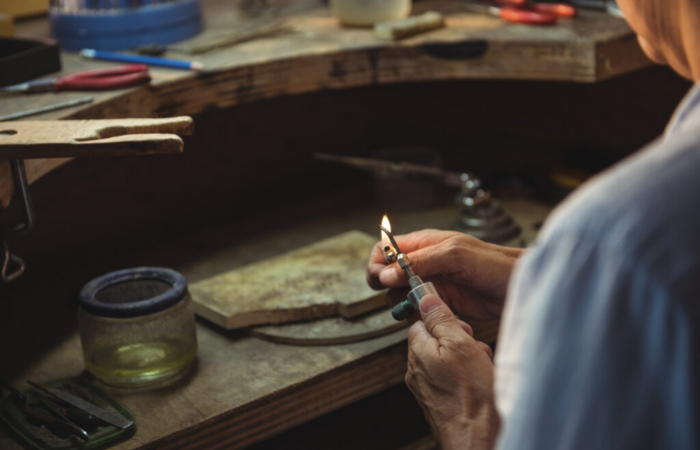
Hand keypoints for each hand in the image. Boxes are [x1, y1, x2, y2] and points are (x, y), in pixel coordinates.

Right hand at [367, 229, 522, 319]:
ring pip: (399, 294)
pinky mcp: (440, 303)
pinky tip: (428, 314)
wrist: (519, 289)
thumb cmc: (494, 264)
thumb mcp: (454, 255)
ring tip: (418, 305)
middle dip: (387, 286)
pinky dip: (416, 314)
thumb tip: (386, 273)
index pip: (386, 248)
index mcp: (425, 243)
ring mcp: (431, 284)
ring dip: (402, 303)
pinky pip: (415, 309)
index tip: (380, 278)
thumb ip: (420, 261)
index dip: (377, 262)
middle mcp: (425, 263)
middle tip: (399, 295)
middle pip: (387, 273)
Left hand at [406, 295, 498, 449]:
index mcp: (417, 352)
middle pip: (438, 341)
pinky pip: (454, 381)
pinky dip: (468, 379)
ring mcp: (427, 390)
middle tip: (475, 351)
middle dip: (461, 342)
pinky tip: (481, 386)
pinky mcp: (440, 404)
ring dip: (468, 361)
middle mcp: (417, 371)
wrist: (479, 440)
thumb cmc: (472, 396)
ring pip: (449, 361)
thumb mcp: (460, 344)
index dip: (444, 321)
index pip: (422, 322)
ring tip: (482, 372)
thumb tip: (425, 298)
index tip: (462, 328)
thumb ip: (441, 319)